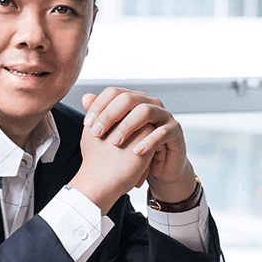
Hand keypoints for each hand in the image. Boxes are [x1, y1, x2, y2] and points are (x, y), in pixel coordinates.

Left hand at [79, 88, 196, 206]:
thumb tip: (85, 98)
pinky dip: (148, 141)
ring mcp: (165, 116)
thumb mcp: (115, 134)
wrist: (158, 169)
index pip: (114, 92)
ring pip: (146, 111)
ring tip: (115, 143)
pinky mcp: (176, 132)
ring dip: (127, 126)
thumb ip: (102, 116)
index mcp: (134, 101)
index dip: (98, 106)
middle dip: (109, 115)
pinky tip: (136, 152)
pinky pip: (163, 132)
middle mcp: (150, 104)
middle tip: (97, 133)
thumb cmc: (134, 150)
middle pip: (128, 98)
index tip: (87, 124)